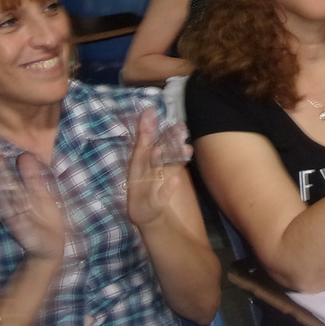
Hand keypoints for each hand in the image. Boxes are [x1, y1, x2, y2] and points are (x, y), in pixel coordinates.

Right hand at [0, 141, 66, 258]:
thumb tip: (24, 154)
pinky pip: (18, 220)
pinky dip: (13, 213)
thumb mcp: (41, 194)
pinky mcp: (24, 231)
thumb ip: (32, 177)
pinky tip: (7, 203)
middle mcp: (14, 204)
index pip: (5, 174)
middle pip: (3, 182)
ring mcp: (17, 217)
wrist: (51, 246)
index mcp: (18, 194)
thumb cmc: (44, 218)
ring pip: (7, 198)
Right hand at [124, 107, 190, 229]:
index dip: (147, 128)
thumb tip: (149, 113)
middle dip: (164, 141)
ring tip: (186, 149)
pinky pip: (161, 196)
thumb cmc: (147, 183)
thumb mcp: (149, 162)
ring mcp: (146, 187)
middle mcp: (141, 172)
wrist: (146, 214)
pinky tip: (176, 180)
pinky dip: (167, 189)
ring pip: (158, 172)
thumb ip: (148, 138)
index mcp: (138, 161)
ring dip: (169, 161)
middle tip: (180, 127)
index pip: (143, 142)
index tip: (151, 111)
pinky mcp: (153, 204)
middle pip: (152, 154)